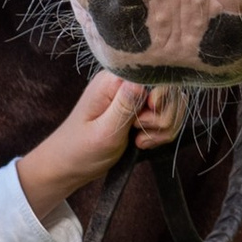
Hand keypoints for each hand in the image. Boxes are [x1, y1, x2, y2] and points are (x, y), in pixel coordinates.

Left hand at [15, 72, 184, 226]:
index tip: (148, 113)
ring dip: (161, 129)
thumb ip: (125, 106)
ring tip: (139, 141)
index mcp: (113, 81)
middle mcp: (127, 84)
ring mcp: (135, 99)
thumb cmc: (80, 150)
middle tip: (138, 131)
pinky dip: (159, 135)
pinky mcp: (140, 113)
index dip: (160, 96)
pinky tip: (141, 143)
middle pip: (169, 92)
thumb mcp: (104, 131)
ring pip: (171, 108)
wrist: (69, 167)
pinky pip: (166, 120)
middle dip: (161, 117)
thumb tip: (142, 82)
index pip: (156, 75)